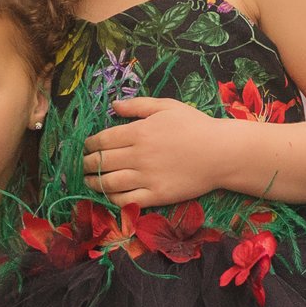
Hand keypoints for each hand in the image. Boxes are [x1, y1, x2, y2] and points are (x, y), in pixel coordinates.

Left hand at [81, 97, 233, 207]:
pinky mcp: (156, 196)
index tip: (87, 147)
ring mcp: (147, 177)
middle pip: (101, 162)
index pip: (102, 140)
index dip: (89, 145)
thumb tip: (113, 105)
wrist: (221, 153)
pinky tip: (109, 195)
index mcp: (139, 132)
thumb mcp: (167, 106)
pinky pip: (126, 201)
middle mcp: (138, 156)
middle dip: (87, 163)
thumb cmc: (196, 126)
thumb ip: (138, 105)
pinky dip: (112, 199)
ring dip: (93, 182)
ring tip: (89, 181)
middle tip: (84, 164)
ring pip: (109, 183)